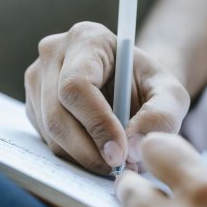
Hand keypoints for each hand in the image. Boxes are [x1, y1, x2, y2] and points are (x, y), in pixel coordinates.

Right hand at [24, 22, 188, 173]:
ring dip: (83, 156)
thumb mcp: (170, 94)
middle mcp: (54, 55)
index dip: (97, 124)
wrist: (130, 85)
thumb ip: (161, 117)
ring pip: (51, 132)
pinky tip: (96, 149)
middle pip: (57, 114)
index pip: (77, 86)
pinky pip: (47, 138)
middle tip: (117, 168)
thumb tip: (132, 149)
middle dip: (89, 151)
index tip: (120, 154)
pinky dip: (73, 153)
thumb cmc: (148, 85)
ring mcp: (39, 80)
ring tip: (113, 160)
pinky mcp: (36, 103)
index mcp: (86, 39)